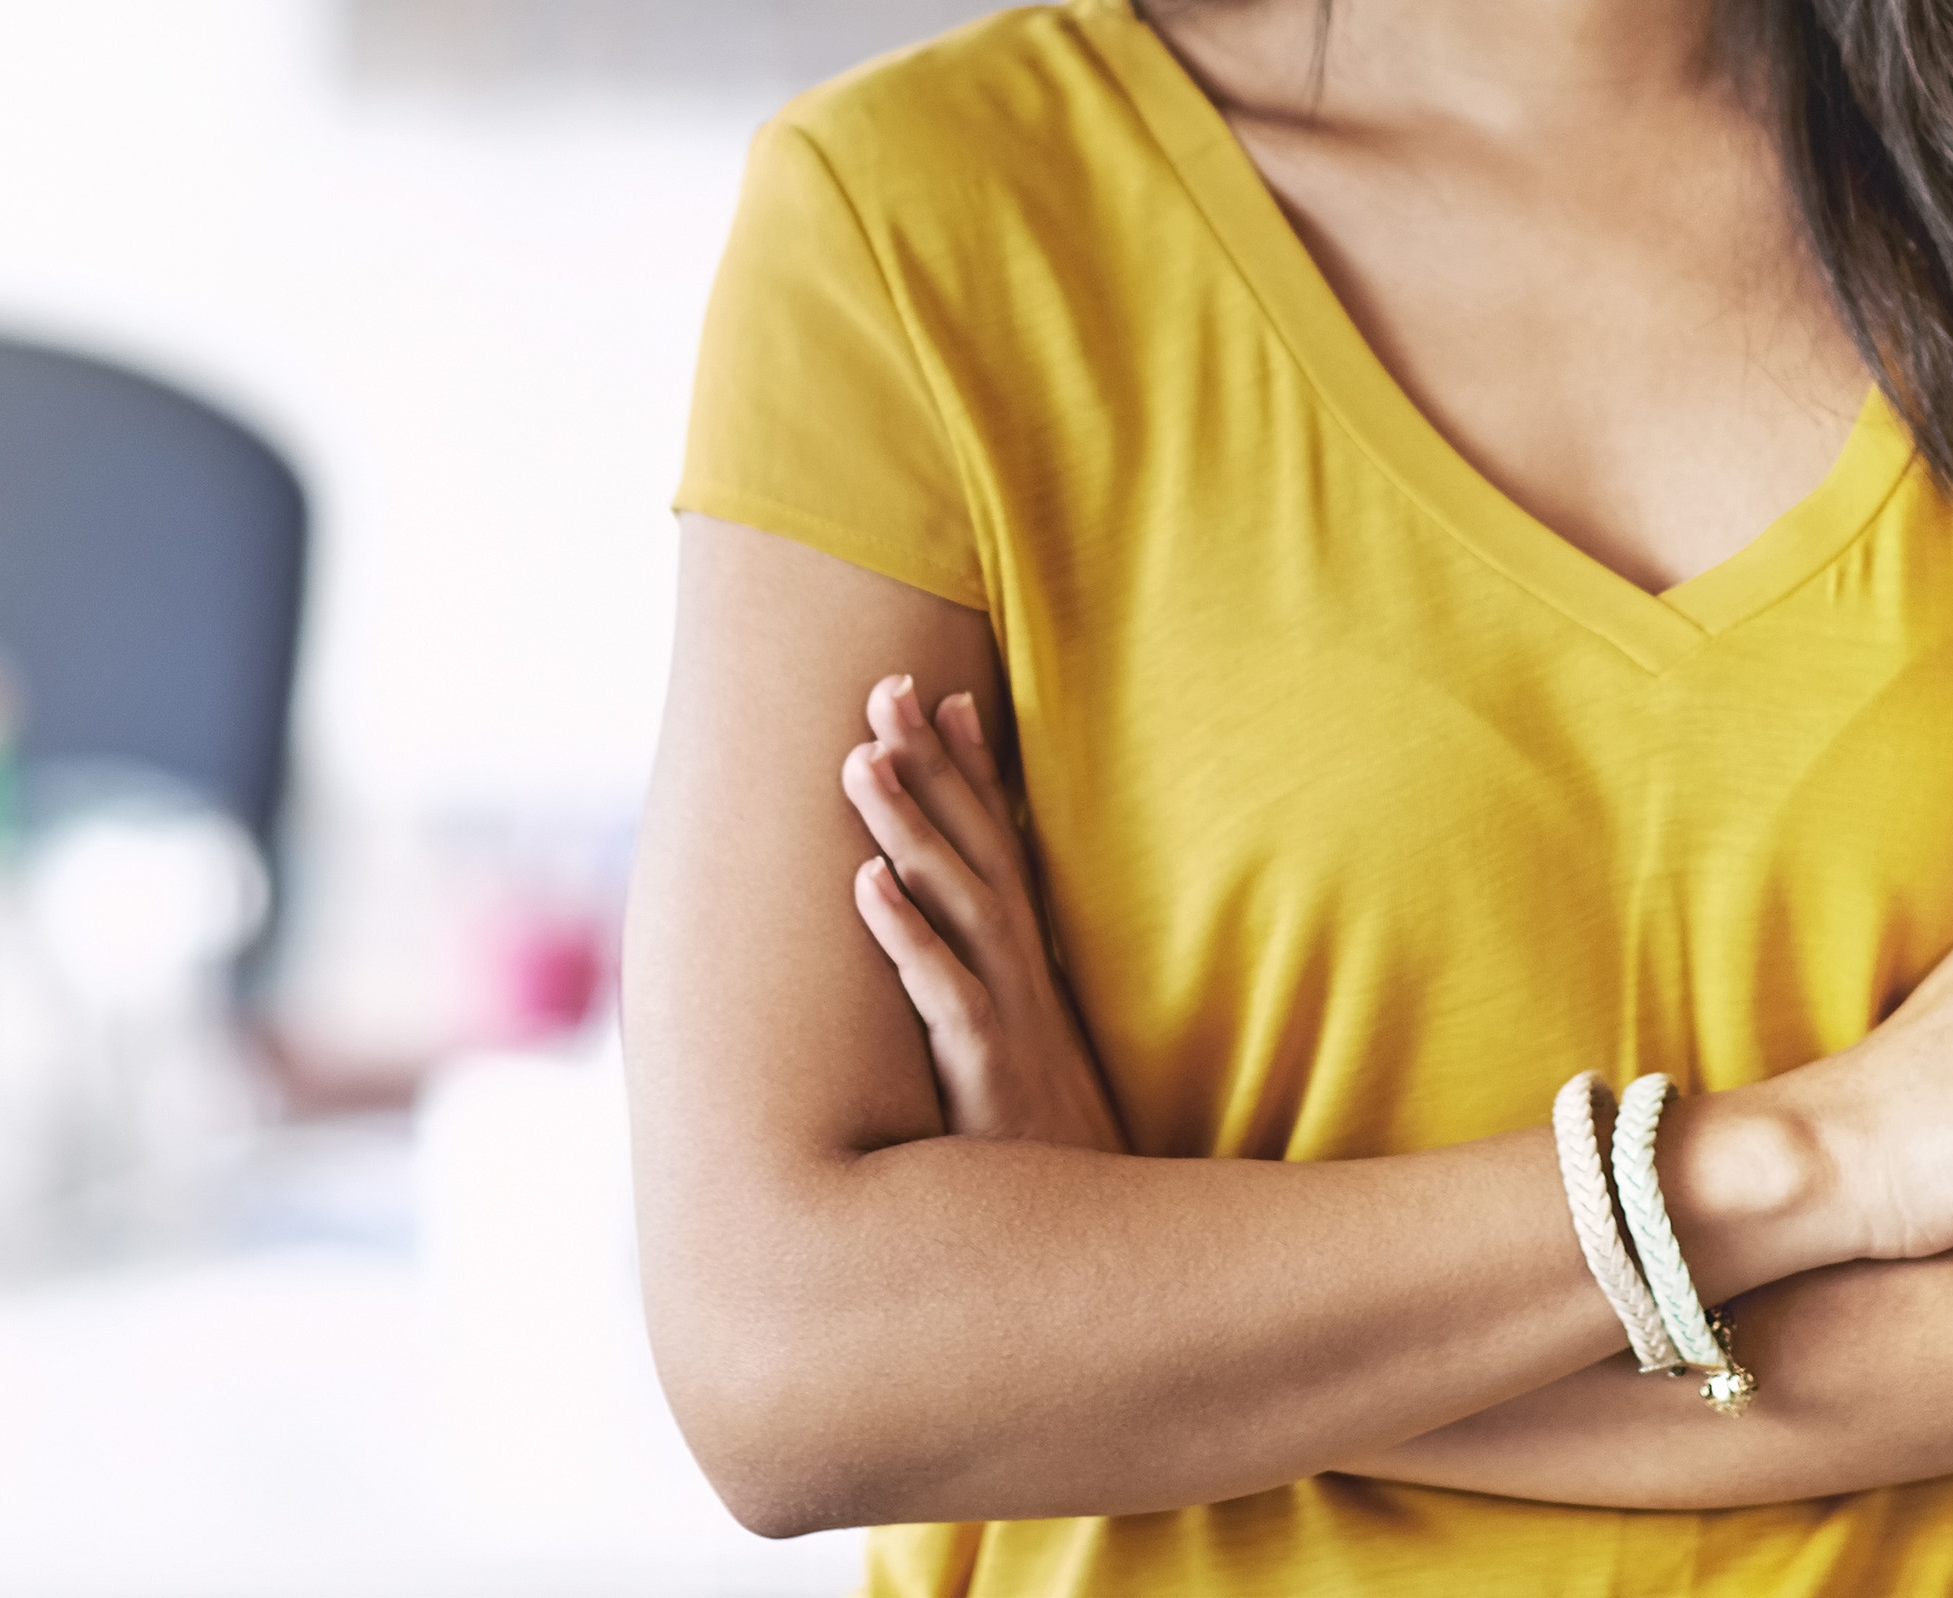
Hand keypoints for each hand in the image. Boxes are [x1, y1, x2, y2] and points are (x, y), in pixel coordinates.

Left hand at [841, 674, 1127, 1152]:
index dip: (978, 774)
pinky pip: (945, 995)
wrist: (1090, 1266)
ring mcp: (1010, 1025)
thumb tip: (972, 965)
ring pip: (958, 906)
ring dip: (910, 829)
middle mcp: (1025, 982)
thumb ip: (1002, 1008)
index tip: (950, 696)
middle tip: (889, 685)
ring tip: (862, 759)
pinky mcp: (988, 1078)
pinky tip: (866, 886)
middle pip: (980, 851)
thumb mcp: (1030, 1069)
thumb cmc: (1048, 1167)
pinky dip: (907, 938)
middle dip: (936, 768)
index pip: (1006, 850)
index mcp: (1032, 974)